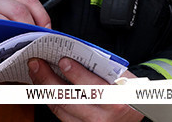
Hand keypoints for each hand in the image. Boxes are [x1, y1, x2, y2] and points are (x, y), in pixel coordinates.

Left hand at [28, 57, 142, 121]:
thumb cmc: (130, 95)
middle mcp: (101, 118)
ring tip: (36, 73)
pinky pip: (60, 115)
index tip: (63, 60)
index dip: (76, 73)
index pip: (92, 88)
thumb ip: (103, 70)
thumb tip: (77, 57)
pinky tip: (43, 87)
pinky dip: (49, 99)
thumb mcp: (125, 79)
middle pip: (68, 99)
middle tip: (37, 64)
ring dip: (43, 89)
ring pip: (59, 108)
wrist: (135, 115)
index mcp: (116, 102)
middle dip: (48, 79)